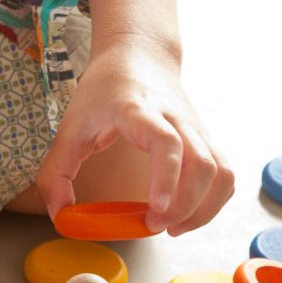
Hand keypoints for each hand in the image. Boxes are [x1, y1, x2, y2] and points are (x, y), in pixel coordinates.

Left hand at [35, 39, 233, 234]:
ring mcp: (197, 129)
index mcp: (139, 110)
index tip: (157, 208)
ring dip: (203, 208)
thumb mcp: (69, 127)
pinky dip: (213, 201)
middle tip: (154, 225)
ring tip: (173, 227)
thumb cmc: (104, 91)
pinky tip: (188, 214)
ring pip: (221, 172)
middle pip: (202, 164)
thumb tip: (61, 216)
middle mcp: (176, 118)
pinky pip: (225, 175)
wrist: (139, 55)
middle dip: (185, 205)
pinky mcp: (207, 140)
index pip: (166, 142)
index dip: (166, 178)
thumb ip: (56, 173)